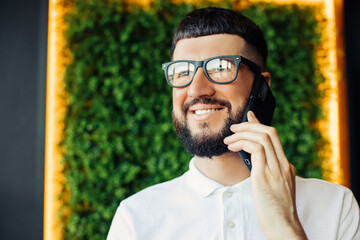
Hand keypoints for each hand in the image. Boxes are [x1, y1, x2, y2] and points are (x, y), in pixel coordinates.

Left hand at [223, 111, 306, 239]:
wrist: (283, 227)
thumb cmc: (276, 212)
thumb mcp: (274, 188)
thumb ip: (268, 173)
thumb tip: (256, 163)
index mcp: (286, 167)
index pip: (273, 138)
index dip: (259, 124)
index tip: (249, 116)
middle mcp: (284, 165)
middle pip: (269, 132)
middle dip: (249, 125)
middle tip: (233, 128)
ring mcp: (276, 169)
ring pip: (262, 137)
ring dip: (242, 134)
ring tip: (228, 140)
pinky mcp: (265, 176)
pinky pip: (256, 149)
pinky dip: (242, 143)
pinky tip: (232, 147)